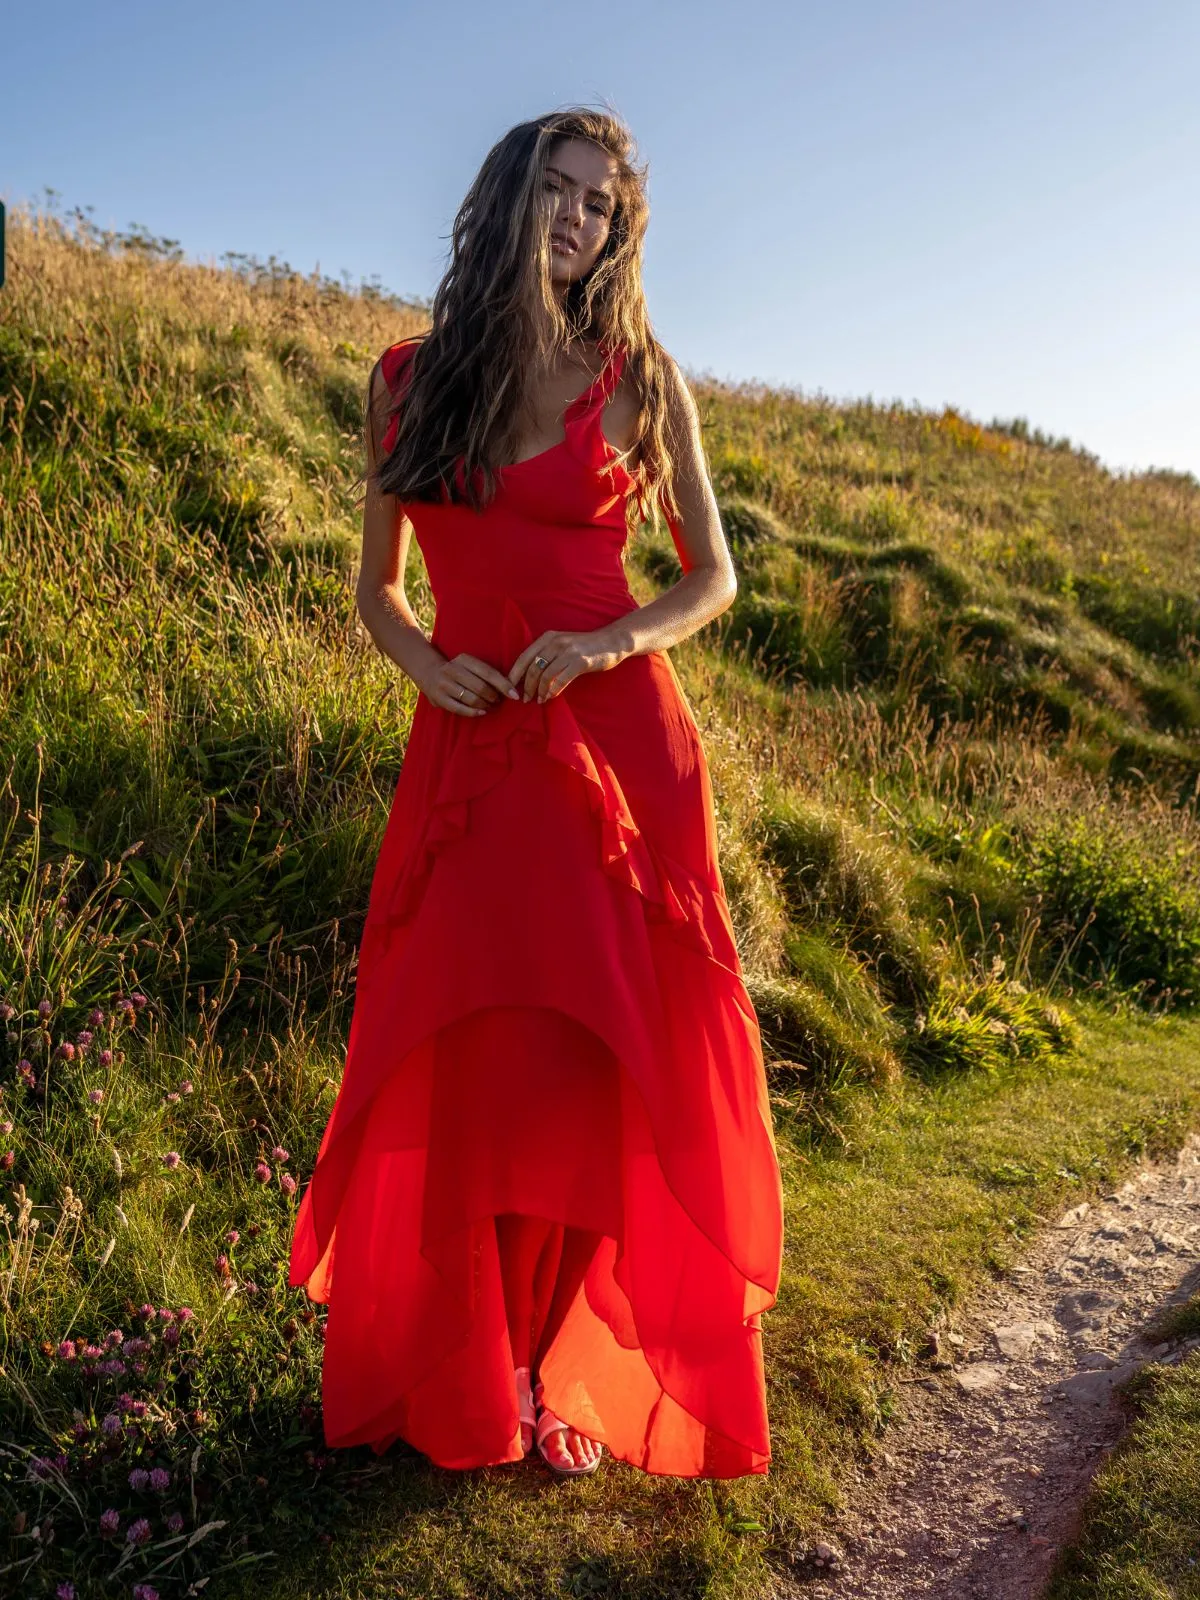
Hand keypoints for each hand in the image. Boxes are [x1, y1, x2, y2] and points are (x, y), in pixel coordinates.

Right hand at [420, 651, 521, 716]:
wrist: (429, 672)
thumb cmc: (458, 670)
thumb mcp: (469, 664)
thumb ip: (486, 673)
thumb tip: (509, 687)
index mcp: (463, 659)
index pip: (488, 673)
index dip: (503, 685)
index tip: (514, 695)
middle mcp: (452, 670)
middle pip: (481, 687)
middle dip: (493, 697)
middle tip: (498, 701)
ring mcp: (444, 685)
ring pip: (471, 699)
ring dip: (485, 705)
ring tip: (489, 706)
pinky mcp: (438, 698)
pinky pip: (459, 709)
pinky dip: (473, 713)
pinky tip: (481, 712)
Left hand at [508, 629, 625, 702]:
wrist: (611, 642)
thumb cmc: (584, 646)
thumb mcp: (562, 644)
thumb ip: (546, 654)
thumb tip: (528, 675)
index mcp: (548, 637)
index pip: (524, 657)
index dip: (514, 674)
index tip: (510, 688)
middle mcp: (556, 642)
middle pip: (533, 668)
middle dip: (526, 686)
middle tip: (525, 699)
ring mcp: (568, 651)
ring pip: (545, 675)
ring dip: (539, 691)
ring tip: (538, 700)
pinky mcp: (580, 662)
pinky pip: (561, 680)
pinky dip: (553, 691)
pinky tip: (551, 697)